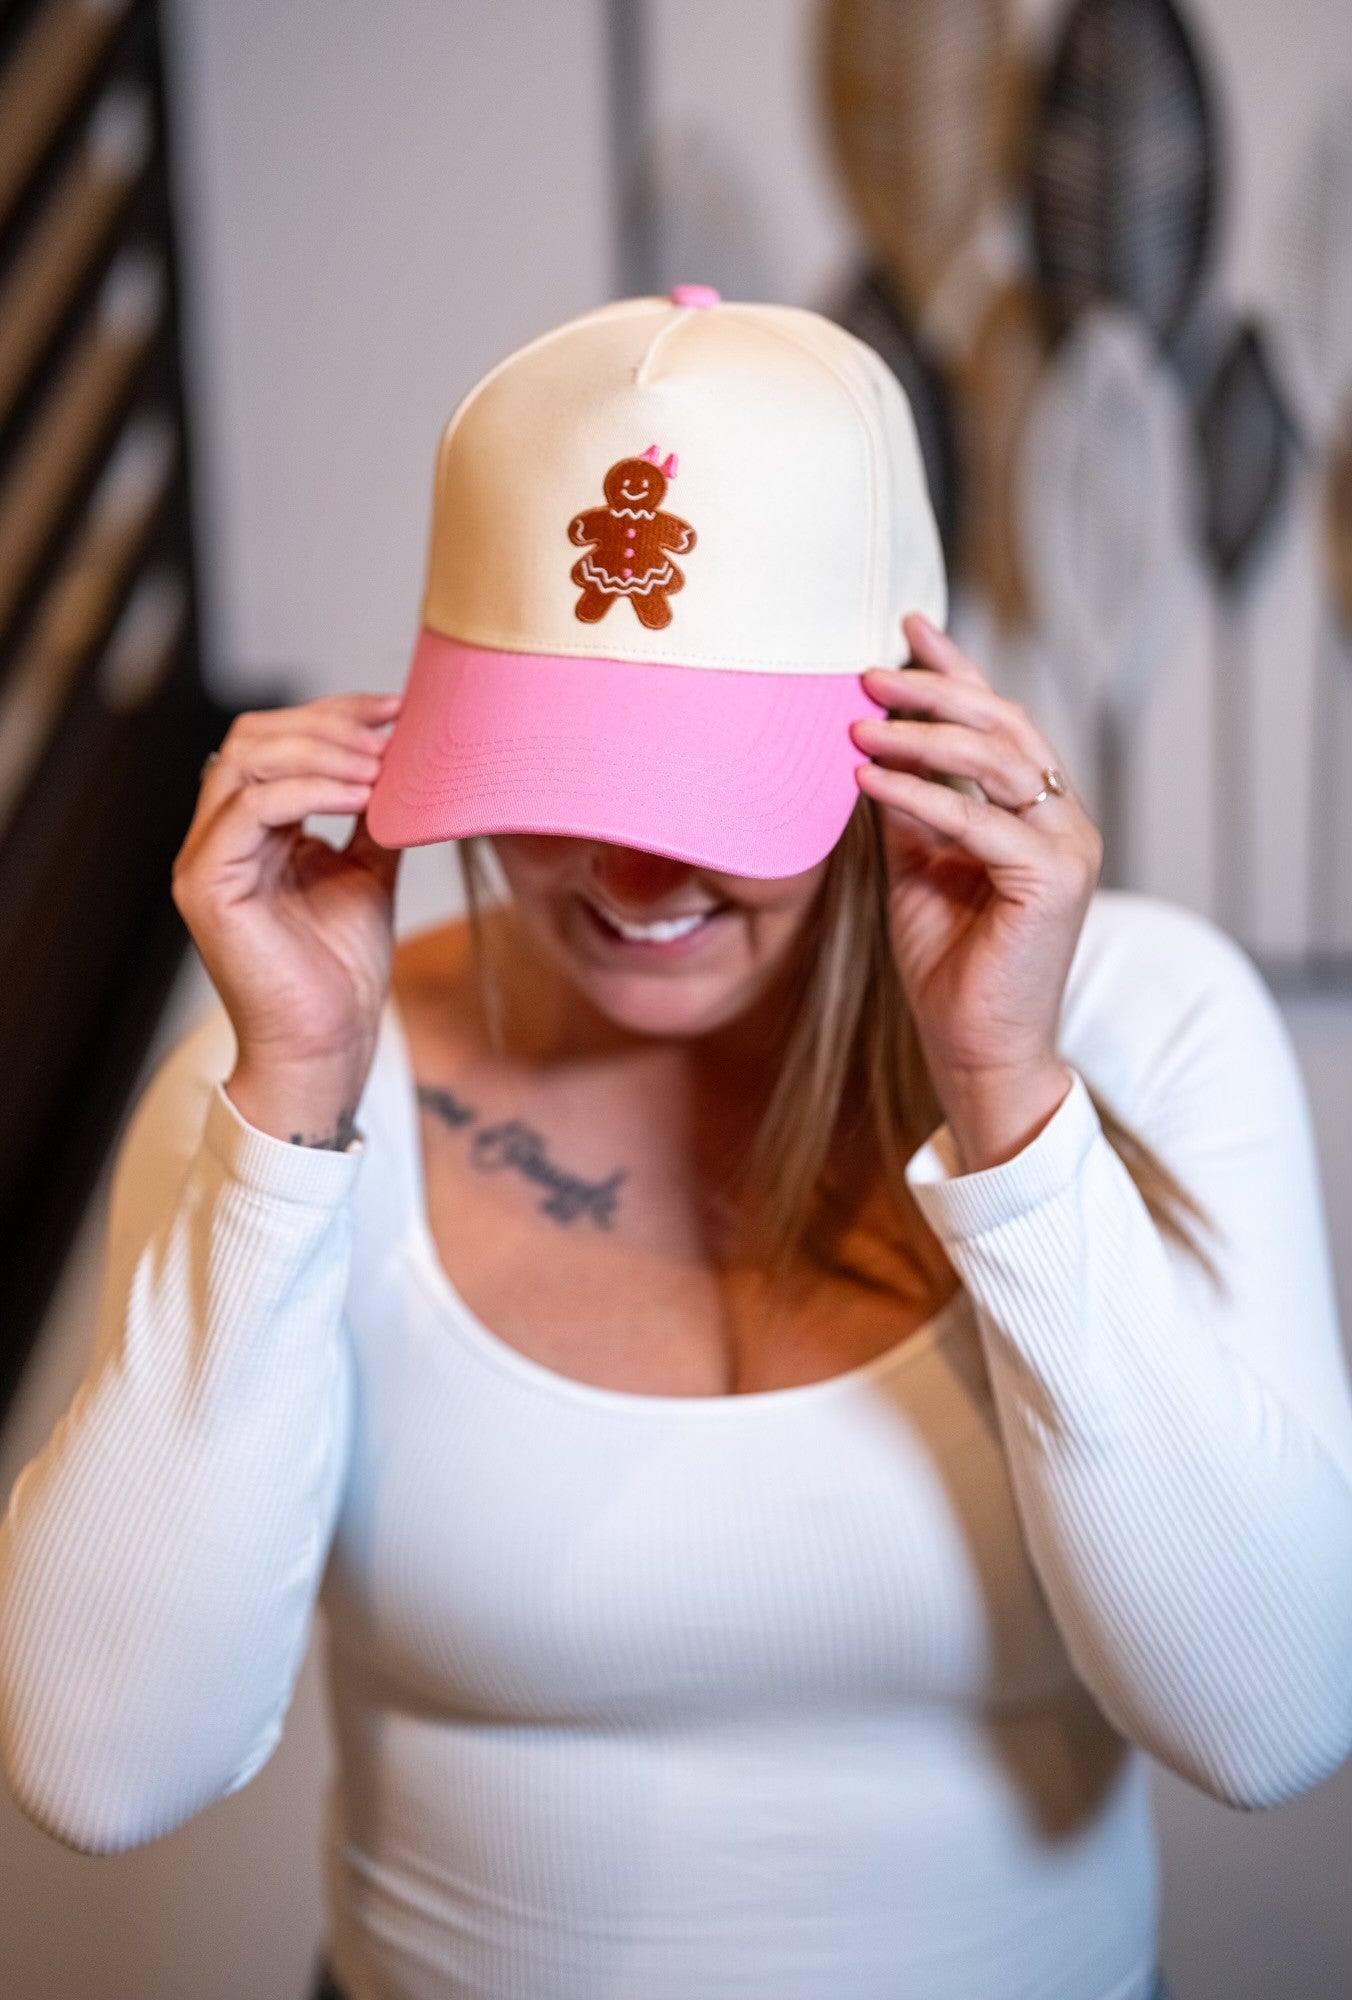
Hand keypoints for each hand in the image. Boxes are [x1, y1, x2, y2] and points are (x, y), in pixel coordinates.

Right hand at [171, 693, 404, 1129]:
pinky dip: (310, 790)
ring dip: (323, 752)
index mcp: (252, 827)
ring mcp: (205, 858)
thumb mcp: (368, 868)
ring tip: (381, 766)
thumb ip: (372, 813)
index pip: (276, 738)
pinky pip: (251, 808)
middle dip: (328, 723)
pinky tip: (362, 796)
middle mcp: (219, 835)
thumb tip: (404, 756)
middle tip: (390, 735)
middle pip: (254, 735)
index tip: (397, 710)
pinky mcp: (206, 884)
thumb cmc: (342, 969)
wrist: (328, 1043)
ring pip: (246, 759)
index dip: (335, 713)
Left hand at [849, 613, 1102, 1166]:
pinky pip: (979, 820)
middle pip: (1004, 725)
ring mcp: (1067, 848)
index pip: (999, 721)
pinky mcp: (1054, 881)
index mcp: (1037, 812)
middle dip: (935, 689)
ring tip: (859, 722)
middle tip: (868, 671)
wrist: (976, 1050)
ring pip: (997, 761)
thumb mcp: (916, 866)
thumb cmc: (948, 966)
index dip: (957, 669)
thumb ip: (908, 807)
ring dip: (922, 734)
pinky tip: (868, 779)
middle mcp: (1063, 819)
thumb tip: (870, 742)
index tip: (908, 626)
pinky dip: (921, 794)